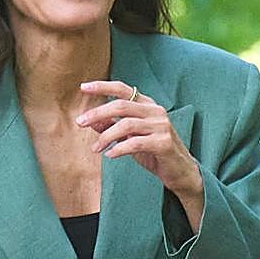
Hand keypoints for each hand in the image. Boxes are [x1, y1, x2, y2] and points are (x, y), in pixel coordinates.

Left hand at [76, 80, 202, 197]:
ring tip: (95, 148)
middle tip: (80, 122)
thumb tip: (91, 121)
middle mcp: (156, 111)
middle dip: (97, 113)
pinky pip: (135, 143)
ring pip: (126, 125)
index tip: (83, 87)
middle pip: (121, 105)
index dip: (102, 86)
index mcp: (148, 105)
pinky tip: (110, 155)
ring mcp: (162, 126)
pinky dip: (119, 148)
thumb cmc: (154, 153)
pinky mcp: (164, 142)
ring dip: (106, 136)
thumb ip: (113, 128)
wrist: (180, 172)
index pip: (123, 89)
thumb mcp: (130, 138)